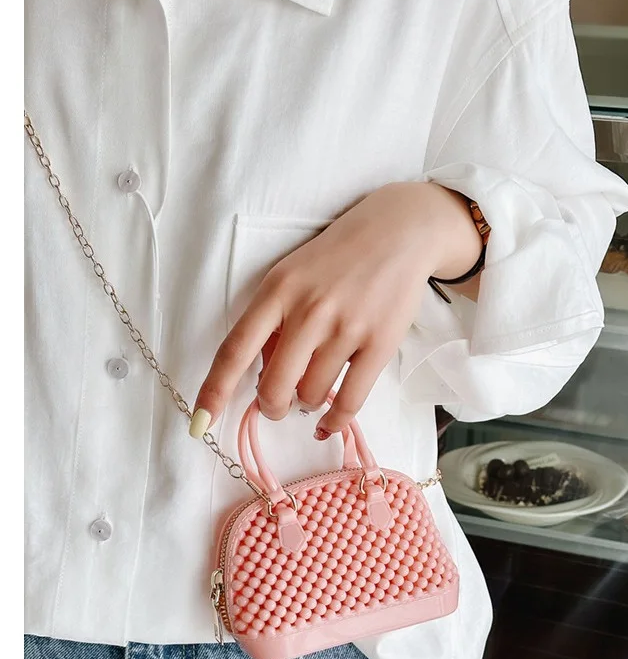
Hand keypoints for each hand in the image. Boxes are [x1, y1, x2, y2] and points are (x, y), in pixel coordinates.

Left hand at [191, 182, 481, 438]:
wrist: (397, 232)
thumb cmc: (336, 258)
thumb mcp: (291, 276)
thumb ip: (273, 322)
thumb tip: (262, 376)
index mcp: (277, 291)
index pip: (236, 350)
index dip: (215, 391)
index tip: (200, 422)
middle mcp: (309, 310)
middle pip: (274, 386)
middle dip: (271, 407)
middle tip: (277, 405)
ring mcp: (346, 328)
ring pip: (311, 395)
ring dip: (306, 403)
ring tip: (312, 390)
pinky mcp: (379, 344)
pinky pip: (349, 401)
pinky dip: (334, 422)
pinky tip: (327, 426)